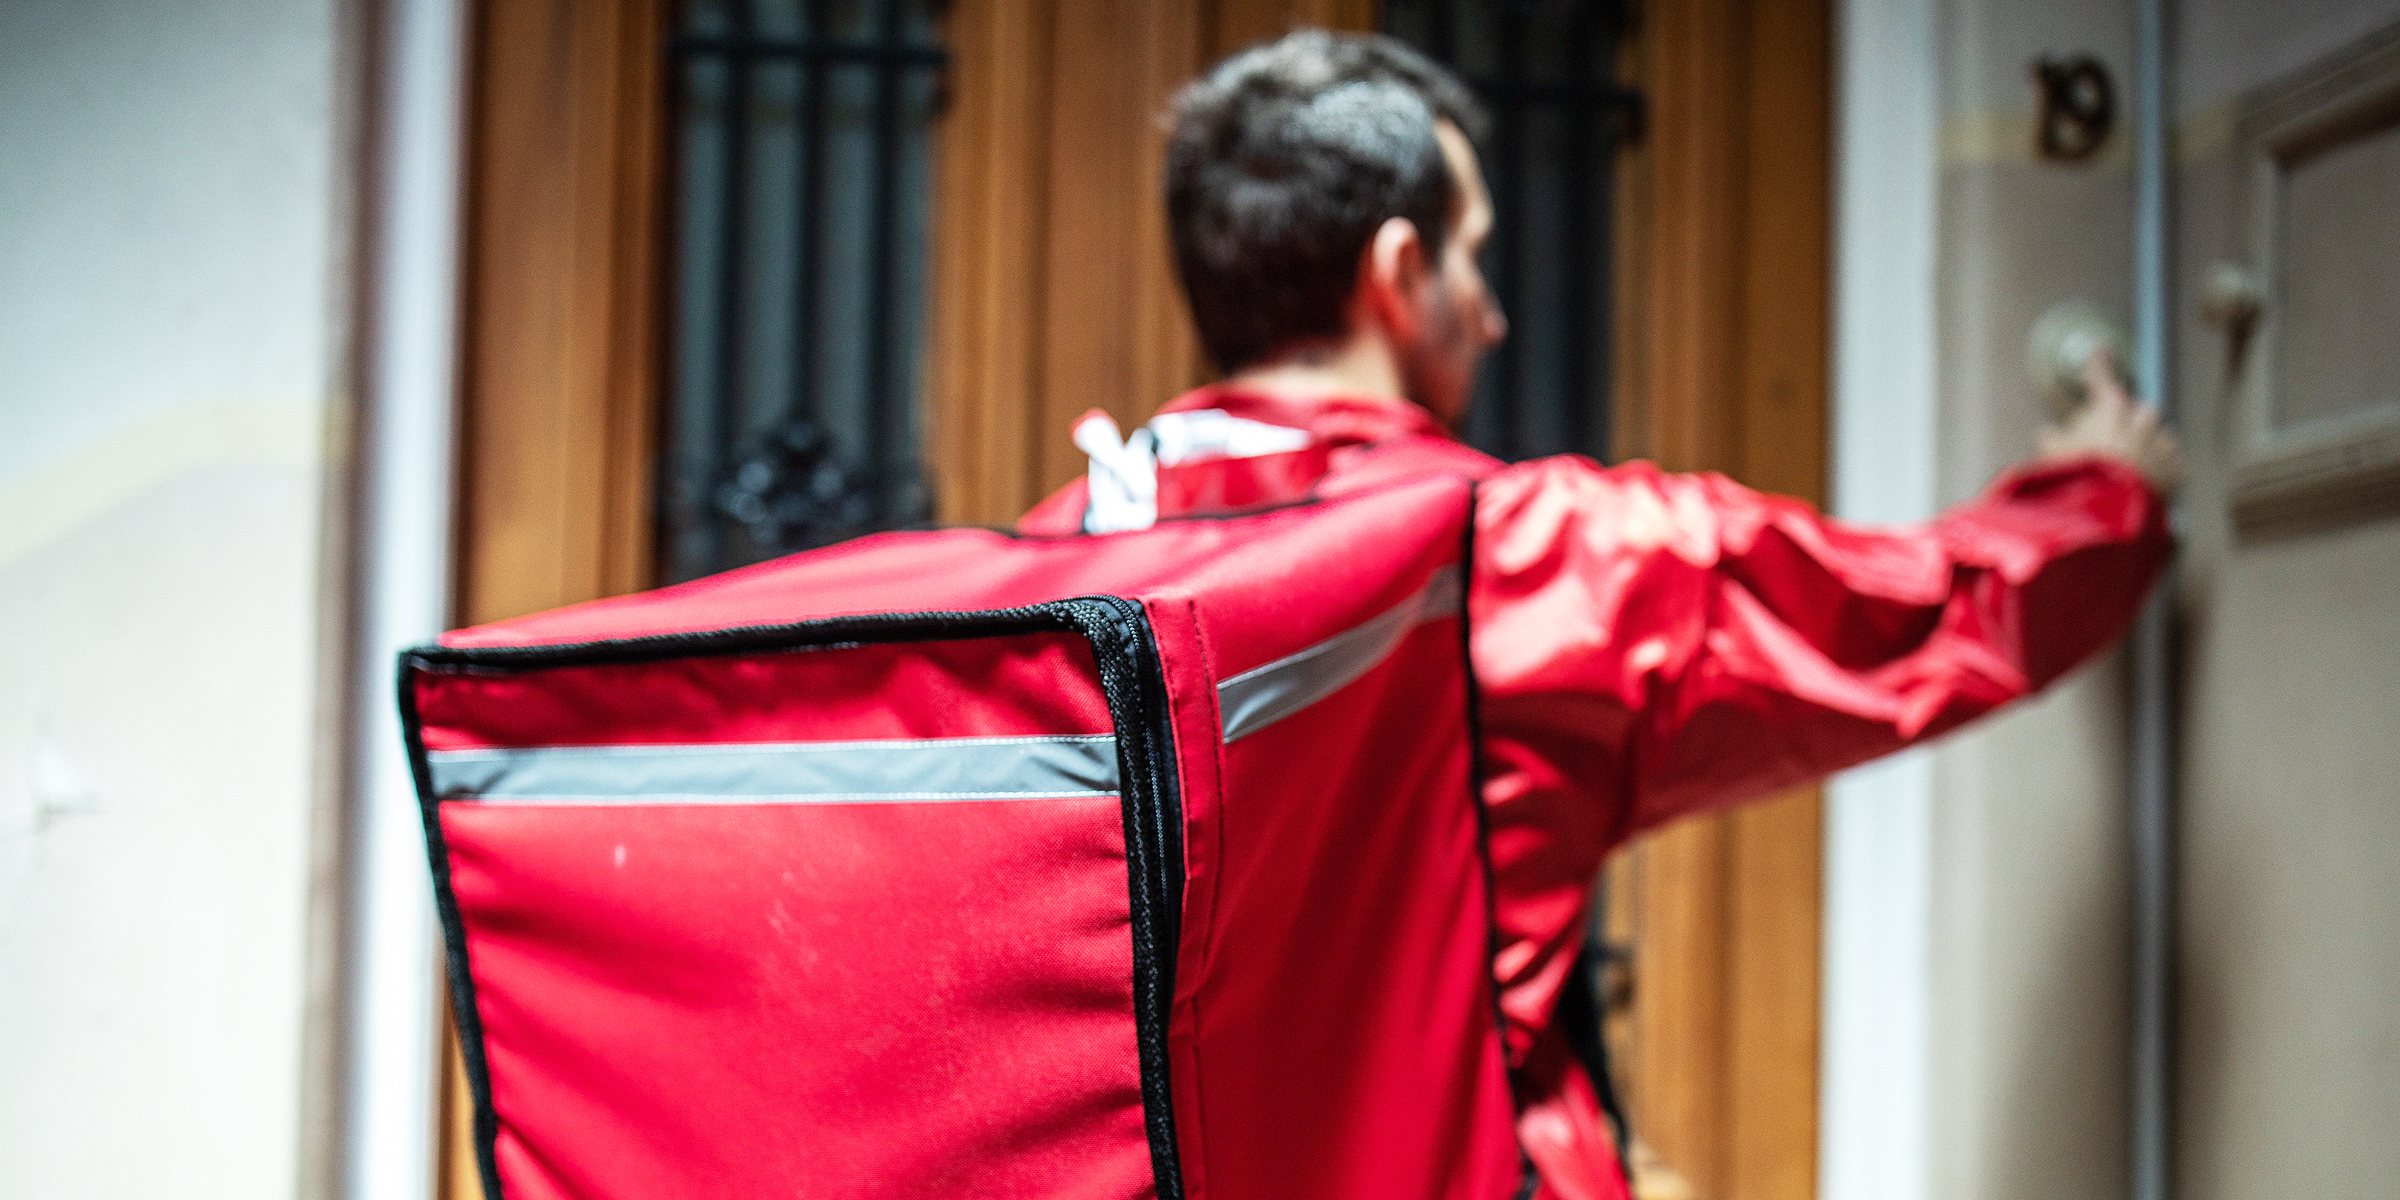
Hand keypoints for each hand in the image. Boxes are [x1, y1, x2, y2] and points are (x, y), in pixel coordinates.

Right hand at [2036, 350, 2185, 493]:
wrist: (2107, 509)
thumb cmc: (2078, 476)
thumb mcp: (2052, 454)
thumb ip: (2053, 439)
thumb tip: (2048, 433)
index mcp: (2110, 410)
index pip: (2102, 379)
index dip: (2099, 365)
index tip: (2100, 352)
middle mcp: (2141, 422)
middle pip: (2139, 410)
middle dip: (2130, 419)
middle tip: (2113, 438)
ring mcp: (2161, 445)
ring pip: (2160, 436)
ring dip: (2147, 445)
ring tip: (2131, 466)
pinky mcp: (2175, 471)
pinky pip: (2172, 463)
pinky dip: (2161, 469)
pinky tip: (2145, 482)